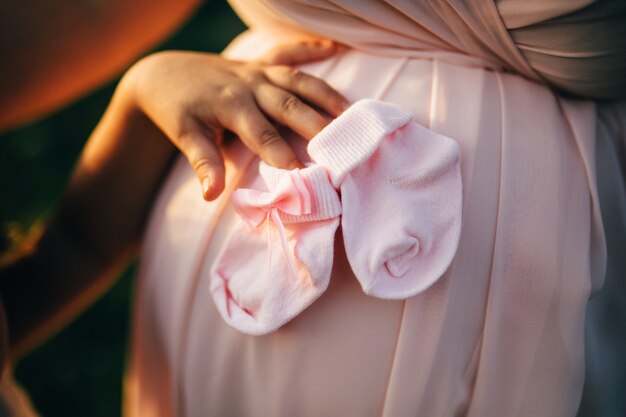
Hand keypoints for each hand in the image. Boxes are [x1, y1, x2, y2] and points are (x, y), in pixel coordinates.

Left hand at [121, 39, 348, 199]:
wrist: (162, 73)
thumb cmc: (175, 109)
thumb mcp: (184, 135)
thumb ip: (203, 163)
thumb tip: (211, 195)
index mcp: (232, 105)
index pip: (263, 136)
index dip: (285, 158)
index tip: (306, 177)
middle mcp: (249, 84)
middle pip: (289, 106)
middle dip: (317, 126)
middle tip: (343, 145)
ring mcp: (257, 70)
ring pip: (297, 80)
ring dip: (325, 95)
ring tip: (350, 113)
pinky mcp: (259, 62)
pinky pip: (288, 52)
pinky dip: (310, 48)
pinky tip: (334, 47)